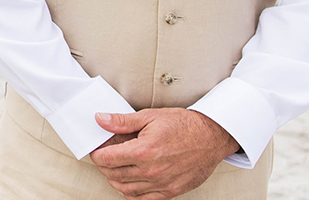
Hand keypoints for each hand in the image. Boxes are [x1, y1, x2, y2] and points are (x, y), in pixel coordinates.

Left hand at [89, 109, 238, 198]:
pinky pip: (143, 199)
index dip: (97, 154)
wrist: (211, 137)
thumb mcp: (150, 116)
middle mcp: (151, 171)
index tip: (97, 150)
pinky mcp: (171, 191)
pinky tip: (130, 182)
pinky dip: (131, 193)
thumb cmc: (184, 126)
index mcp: (143, 151)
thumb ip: (122, 121)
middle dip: (104, 166)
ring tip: (116, 167)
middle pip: (113, 175)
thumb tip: (101, 120)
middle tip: (105, 156)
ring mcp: (161, 184)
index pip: (106, 159)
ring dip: (115, 179)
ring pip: (125, 189)